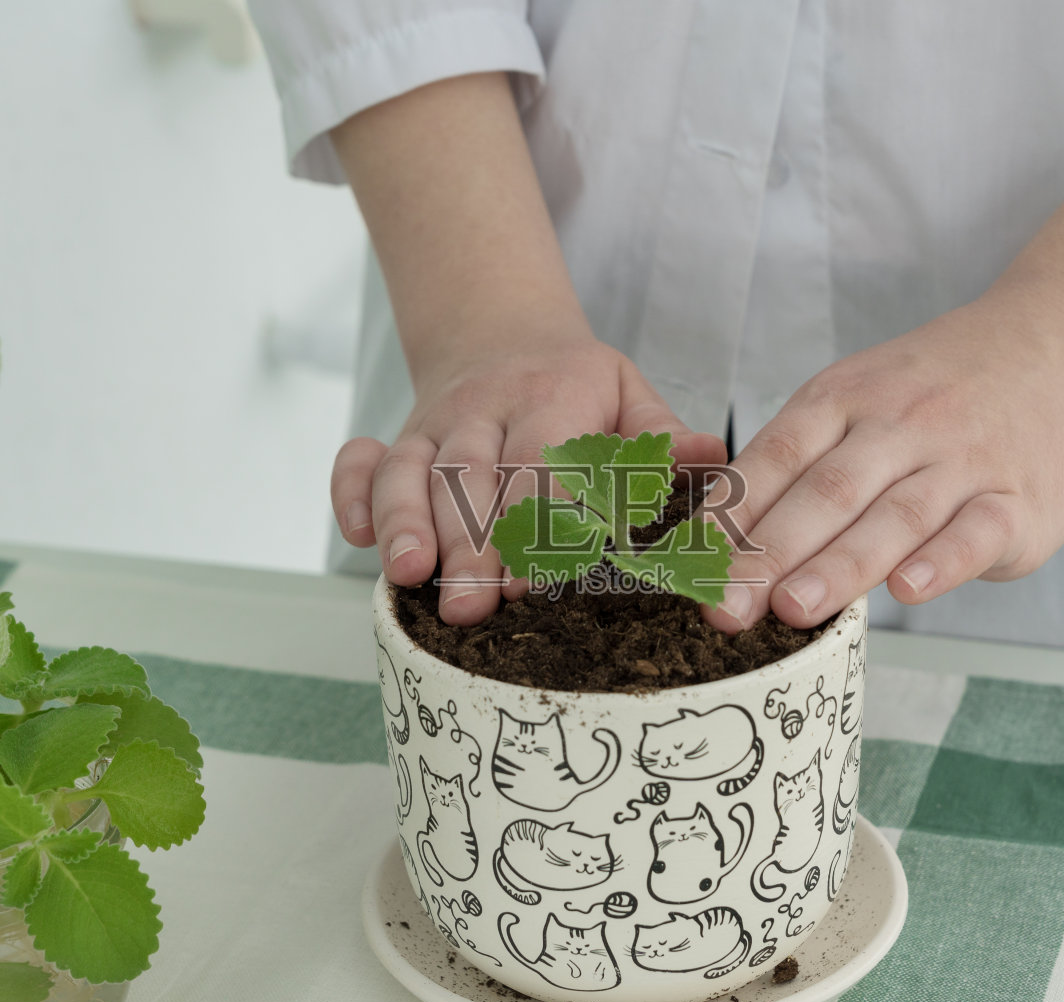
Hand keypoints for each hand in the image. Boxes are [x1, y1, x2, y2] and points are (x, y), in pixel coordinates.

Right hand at [332, 338, 726, 624]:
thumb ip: (663, 435)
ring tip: (408, 577)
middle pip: (472, 475)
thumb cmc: (581, 389)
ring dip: (407, 524)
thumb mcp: (630, 395)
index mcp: (554, 394)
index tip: (536, 578)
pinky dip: (350, 494)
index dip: (538, 519)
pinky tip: (356, 538)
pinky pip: (359, 461)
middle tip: (473, 605)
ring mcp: (434, 423)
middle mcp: (486, 406)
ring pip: (413, 472)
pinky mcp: (395, 439)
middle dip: (470, 542)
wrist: (503, 332)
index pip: (543, 459)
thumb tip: (713, 456)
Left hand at [702, 296, 1063, 631]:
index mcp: (845, 398)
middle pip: (826, 492)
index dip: (730, 515)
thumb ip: (800, 462)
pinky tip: (905, 591)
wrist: (1059, 350)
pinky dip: (942, 562)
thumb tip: (719, 540)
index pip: (776, 457)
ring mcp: (962, 461)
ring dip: (840, 565)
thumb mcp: (858, 396)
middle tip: (724, 606)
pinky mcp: (1020, 501)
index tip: (689, 566)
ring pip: (895, 516)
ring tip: (792, 610)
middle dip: (768, 554)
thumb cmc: (936, 392)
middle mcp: (900, 424)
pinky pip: (977, 532)